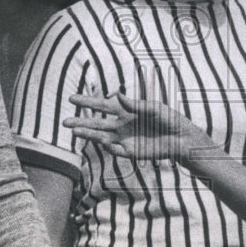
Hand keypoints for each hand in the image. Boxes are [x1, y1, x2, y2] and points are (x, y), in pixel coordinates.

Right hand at [63, 91, 207, 163]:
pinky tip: (107, 143)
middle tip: (64, 122)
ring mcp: (124, 138)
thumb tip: (116, 94)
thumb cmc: (169, 119)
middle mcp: (121, 125)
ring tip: (73, 132)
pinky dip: (110, 147)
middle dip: (80, 122)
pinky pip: (116, 150)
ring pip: (101, 137)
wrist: (181, 139)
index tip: (72, 99)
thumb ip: (134, 104)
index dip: (87, 102)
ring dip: (88, 135)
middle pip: (96, 123)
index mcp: (126, 111)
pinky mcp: (130, 151)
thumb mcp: (153, 108)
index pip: (102, 106)